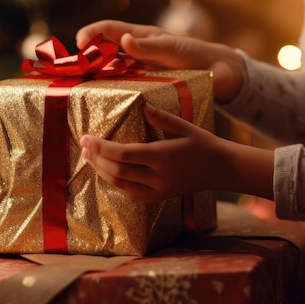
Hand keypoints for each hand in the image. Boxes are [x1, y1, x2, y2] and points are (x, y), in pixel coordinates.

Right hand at [76, 20, 245, 102]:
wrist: (220, 74)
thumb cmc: (198, 55)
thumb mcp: (173, 49)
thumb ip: (150, 46)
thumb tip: (124, 40)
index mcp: (141, 38)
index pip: (109, 30)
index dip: (91, 33)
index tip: (79, 43)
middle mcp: (135, 54)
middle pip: (103, 52)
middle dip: (84, 58)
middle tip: (69, 71)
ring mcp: (139, 71)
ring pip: (110, 72)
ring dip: (94, 78)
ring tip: (79, 90)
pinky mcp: (145, 87)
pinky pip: (122, 88)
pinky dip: (110, 94)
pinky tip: (103, 105)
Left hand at [80, 102, 274, 202]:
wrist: (221, 170)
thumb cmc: (203, 143)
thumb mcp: (184, 126)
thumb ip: (162, 118)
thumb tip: (142, 106)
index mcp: (163, 156)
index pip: (123, 154)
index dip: (101, 147)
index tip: (86, 137)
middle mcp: (158, 176)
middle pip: (117, 171)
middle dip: (96, 158)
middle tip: (83, 145)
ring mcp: (158, 190)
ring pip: (121, 184)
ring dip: (101, 171)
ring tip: (88, 157)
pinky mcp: (159, 197)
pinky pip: (131, 193)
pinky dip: (115, 183)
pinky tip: (106, 171)